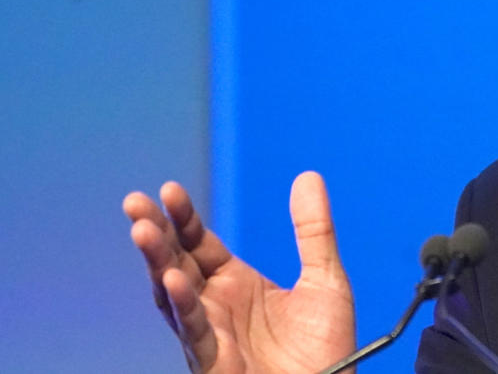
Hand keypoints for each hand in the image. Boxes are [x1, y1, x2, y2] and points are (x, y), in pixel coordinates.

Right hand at [124, 171, 355, 372]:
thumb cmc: (327, 347)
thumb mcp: (324, 279)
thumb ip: (313, 230)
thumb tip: (308, 176)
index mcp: (236, 284)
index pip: (200, 244)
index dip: (184, 218)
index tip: (169, 190)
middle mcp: (216, 306)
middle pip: (177, 263)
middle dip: (155, 234)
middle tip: (136, 202)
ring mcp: (211, 334)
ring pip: (174, 295)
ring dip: (157, 263)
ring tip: (143, 230)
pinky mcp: (215, 362)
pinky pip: (195, 331)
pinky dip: (183, 305)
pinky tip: (173, 279)